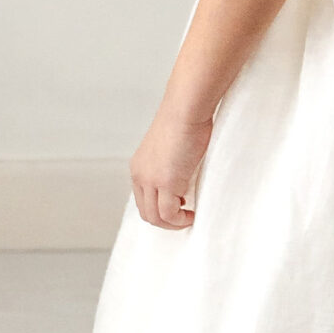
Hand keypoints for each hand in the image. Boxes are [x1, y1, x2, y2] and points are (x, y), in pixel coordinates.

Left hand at [130, 105, 214, 230]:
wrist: (186, 108)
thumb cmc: (186, 119)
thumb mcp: (172, 146)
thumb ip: (171, 164)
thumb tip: (184, 176)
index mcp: (139, 166)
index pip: (142, 200)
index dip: (160, 209)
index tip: (179, 208)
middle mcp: (140, 175)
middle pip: (146, 213)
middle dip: (166, 221)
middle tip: (186, 217)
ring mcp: (151, 180)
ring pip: (155, 218)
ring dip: (174, 223)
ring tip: (190, 217)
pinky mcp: (166, 182)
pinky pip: (169, 214)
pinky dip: (181, 220)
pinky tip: (193, 213)